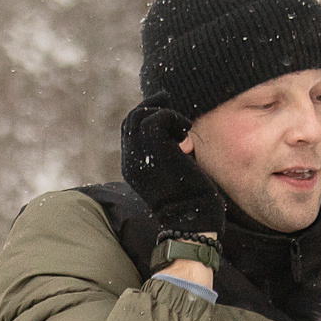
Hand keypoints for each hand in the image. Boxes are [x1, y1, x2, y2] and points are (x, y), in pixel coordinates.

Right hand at [121, 102, 223, 237]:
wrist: (191, 218)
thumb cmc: (189, 203)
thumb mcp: (172, 177)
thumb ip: (167, 158)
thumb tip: (181, 141)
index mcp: (131, 168)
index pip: (129, 133)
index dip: (145, 118)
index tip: (166, 115)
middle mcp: (130, 160)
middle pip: (131, 120)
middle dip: (151, 106)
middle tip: (169, 102)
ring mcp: (139, 153)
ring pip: (140, 115)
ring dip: (164, 113)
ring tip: (183, 127)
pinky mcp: (154, 148)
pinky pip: (157, 117)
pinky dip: (173, 117)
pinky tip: (186, 130)